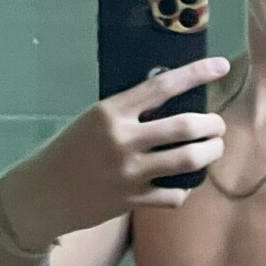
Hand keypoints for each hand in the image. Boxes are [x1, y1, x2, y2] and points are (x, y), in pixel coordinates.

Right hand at [0, 54, 232, 244]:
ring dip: (209, 153)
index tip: (221, 65)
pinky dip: (185, 189)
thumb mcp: (94, 119)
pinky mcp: (133, 200)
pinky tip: (184, 184)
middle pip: (185, 127)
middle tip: (218, 126)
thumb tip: (172, 102)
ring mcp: (130, 172)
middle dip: (212, 126)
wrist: (44, 191)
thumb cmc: (71, 149)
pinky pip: (174, 195)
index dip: (196, 74)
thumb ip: (129, 112)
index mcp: (111, 110)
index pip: (162, 85)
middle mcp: (123, 139)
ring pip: (188, 161)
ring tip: (213, 149)